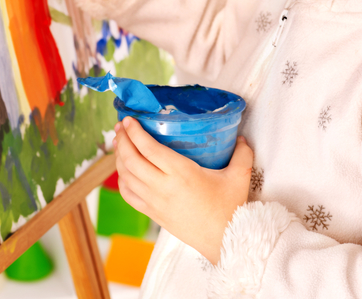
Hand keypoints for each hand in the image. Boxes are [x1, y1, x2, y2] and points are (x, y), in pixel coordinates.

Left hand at [113, 116, 253, 264]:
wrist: (224, 240)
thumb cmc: (230, 208)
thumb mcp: (240, 176)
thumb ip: (242, 153)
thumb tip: (241, 137)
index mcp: (182, 173)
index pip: (149, 148)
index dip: (135, 132)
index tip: (128, 119)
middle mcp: (163, 186)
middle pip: (132, 160)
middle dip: (122, 140)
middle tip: (120, 126)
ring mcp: (155, 202)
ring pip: (126, 177)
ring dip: (119, 158)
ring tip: (119, 143)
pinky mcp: (154, 214)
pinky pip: (129, 195)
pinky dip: (122, 180)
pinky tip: (124, 171)